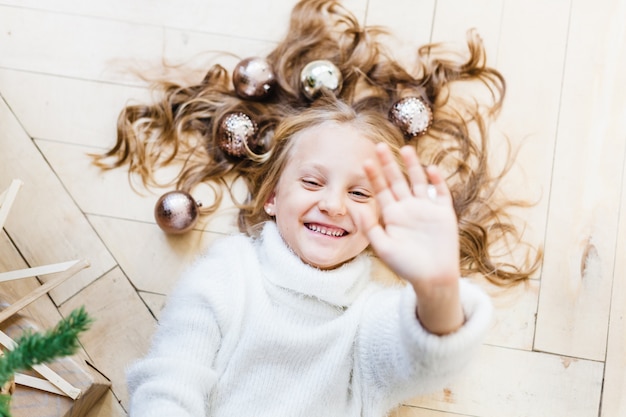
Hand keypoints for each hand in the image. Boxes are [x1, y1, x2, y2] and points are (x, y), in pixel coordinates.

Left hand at [358, 143, 463, 333]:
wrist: (433, 278)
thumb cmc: (406, 266)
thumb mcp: (383, 248)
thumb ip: (370, 228)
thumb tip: (356, 208)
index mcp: (392, 215)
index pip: (381, 191)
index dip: (373, 176)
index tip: (365, 161)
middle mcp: (408, 208)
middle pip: (397, 181)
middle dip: (389, 165)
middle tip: (379, 146)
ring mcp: (426, 209)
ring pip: (418, 182)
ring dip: (412, 166)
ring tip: (405, 149)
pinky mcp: (443, 213)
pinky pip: (440, 193)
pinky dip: (437, 182)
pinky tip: (431, 170)